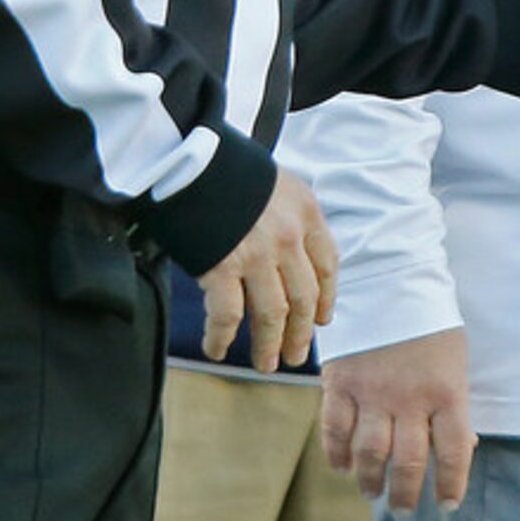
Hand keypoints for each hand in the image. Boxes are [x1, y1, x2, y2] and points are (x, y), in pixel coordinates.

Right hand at [197, 170, 336, 371]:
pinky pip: (228, 315)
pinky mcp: (222, 267)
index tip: (321, 318)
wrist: (193, 156)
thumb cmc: (229, 166)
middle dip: (299, 332)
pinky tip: (217, 350)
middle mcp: (288, 237)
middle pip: (303, 297)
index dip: (326, 297)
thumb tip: (289, 252)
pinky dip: (222, 338)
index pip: (327, 264)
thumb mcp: (276, 182)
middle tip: (295, 354)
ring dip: (268, 344)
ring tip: (266, 364)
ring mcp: (257, 254)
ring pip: (272, 314)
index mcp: (305, 212)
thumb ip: (288, 216)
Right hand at [320, 327, 476, 511]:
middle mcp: (409, 398)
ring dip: (371, 481)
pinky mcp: (341, 383)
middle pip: (409, 463)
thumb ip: (454, 406)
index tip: (448, 504)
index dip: (452, 485)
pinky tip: (344, 466)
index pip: (454, 453)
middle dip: (406, 494)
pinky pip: (335, 430)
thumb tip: (462, 448)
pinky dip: (337, 454)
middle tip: (405, 508)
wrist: (391, 281)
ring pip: (370, 454)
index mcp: (446, 392)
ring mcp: (372, 392)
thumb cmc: (430, 327)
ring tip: (373, 492)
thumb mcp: (455, 363)